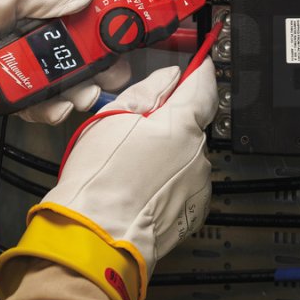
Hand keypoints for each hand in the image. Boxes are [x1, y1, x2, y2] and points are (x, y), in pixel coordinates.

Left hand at [0, 0, 127, 130]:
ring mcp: (18, 65)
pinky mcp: (9, 92)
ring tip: (76, 96)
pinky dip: (49, 109)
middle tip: (105, 77)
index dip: (101, 25)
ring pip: (62, 81)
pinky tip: (51, 108)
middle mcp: (26, 33)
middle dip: (95, 66)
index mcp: (28, 2)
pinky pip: (40, 104)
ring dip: (76, 91)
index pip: (76, 10)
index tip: (121, 37)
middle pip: (76, 51)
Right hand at [0, 58, 217, 299]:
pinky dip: (169, 181)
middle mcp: (198, 154)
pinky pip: (186, 183)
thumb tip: (168, 77)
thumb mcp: (112, 119)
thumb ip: (147, 92)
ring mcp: (199, 185)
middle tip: (135, 131)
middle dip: (170, 122)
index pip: (203, 85)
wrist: (96, 236)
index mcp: (181, 125)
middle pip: (191, 124)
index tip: (197, 63)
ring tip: (132, 168)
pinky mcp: (195, 211)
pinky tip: (142, 188)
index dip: (199, 71)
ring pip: (188, 155)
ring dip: (169, 154)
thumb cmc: (98, 180)